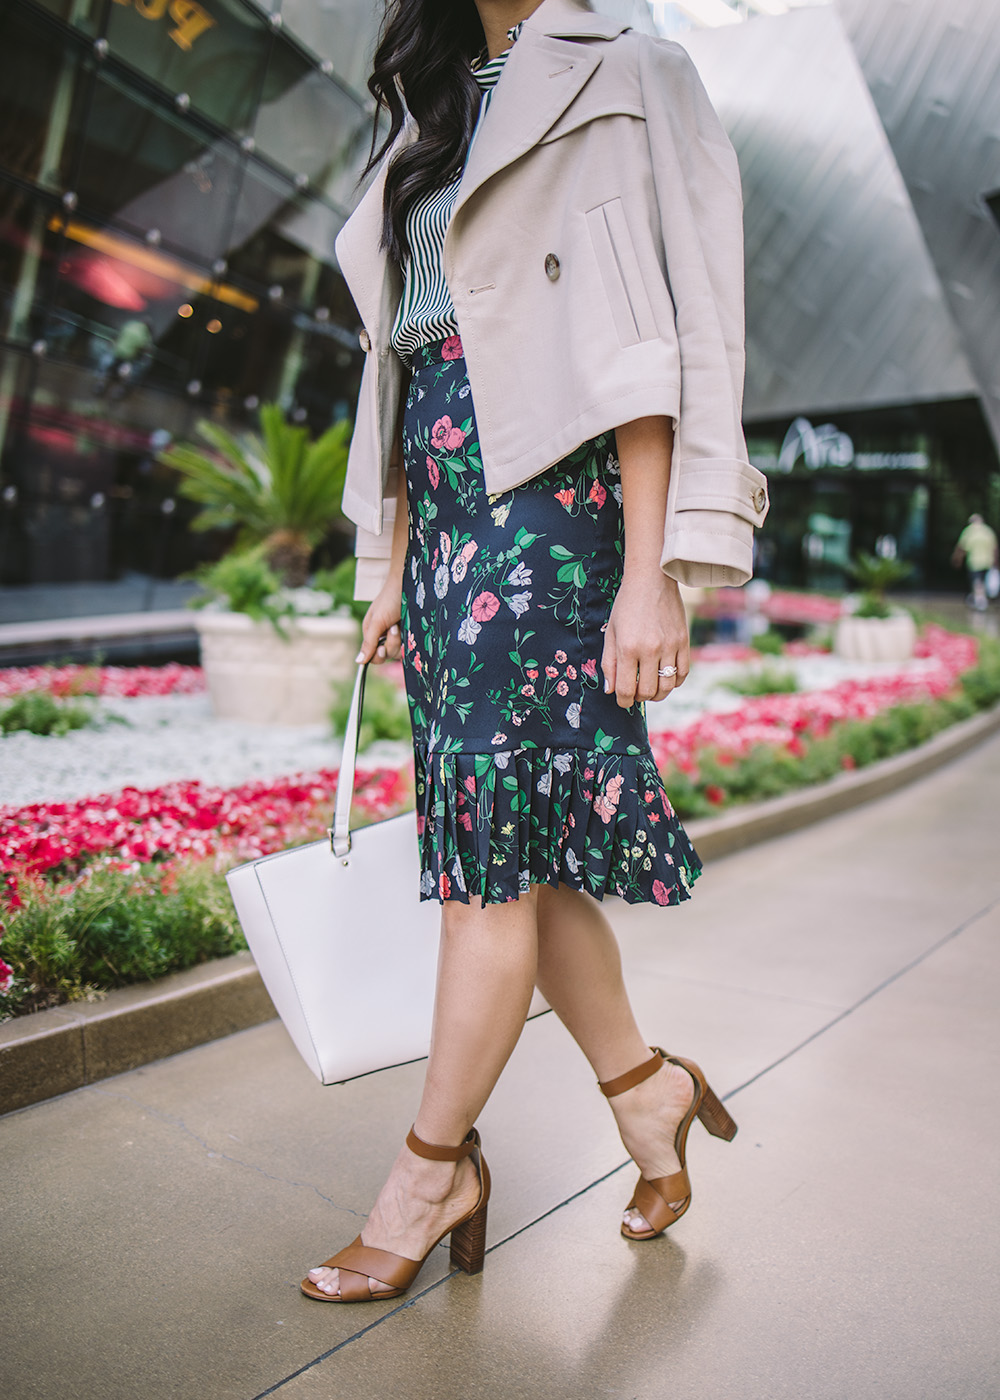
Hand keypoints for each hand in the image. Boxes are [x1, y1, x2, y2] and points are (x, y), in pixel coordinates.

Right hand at [357, 578, 402, 664]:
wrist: (408, 583)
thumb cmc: (389, 599)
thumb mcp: (377, 621)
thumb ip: (369, 642)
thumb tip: (358, 661)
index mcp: (371, 633)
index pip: (372, 656)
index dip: (377, 656)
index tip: (381, 648)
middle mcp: (383, 636)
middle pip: (386, 656)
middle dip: (390, 645)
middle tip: (394, 628)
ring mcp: (397, 635)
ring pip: (397, 652)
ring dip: (399, 640)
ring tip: (399, 624)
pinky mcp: (409, 634)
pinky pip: (408, 647)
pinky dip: (408, 639)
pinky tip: (407, 627)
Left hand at [601, 571, 689, 707]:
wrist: (652, 580)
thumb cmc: (626, 605)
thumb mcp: (611, 633)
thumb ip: (609, 663)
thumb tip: (610, 691)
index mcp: (628, 648)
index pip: (626, 690)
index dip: (623, 701)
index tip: (622, 700)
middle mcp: (651, 650)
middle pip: (648, 692)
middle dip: (639, 698)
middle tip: (634, 692)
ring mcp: (670, 646)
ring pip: (667, 686)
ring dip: (657, 694)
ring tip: (649, 688)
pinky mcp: (683, 642)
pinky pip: (683, 673)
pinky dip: (674, 682)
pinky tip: (664, 677)